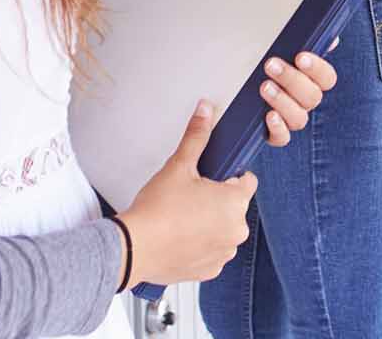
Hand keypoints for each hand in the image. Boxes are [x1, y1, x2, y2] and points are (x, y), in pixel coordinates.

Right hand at [117, 102, 256, 286]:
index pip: (247, 181)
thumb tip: (206, 110)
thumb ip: (196, 136)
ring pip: (223, 229)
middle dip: (216, 200)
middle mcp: (236, 230)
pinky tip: (180, 237)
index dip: (228, 176)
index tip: (211, 178)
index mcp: (235, 202)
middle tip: (189, 196)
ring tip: (181, 218)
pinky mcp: (210, 270)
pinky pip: (212, 251)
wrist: (134, 248)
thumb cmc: (157, 210)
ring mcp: (224, 253)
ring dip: (209, 223)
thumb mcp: (179, 166)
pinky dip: (200, 245)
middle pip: (233, 206)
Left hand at [259, 39, 339, 146]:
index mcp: (311, 80)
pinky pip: (282, 138)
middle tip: (270, 65)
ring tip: (264, 87)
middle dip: (292, 80)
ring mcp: (289, 119)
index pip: (327, 78)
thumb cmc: (257, 60)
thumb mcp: (274, 45)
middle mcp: (304, 101)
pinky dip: (278, 128)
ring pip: (299, 119)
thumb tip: (331, 39)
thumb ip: (300, 41)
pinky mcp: (273, 133)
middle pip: (312, 97)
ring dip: (283, 102)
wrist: (231, 80)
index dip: (317, 69)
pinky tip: (269, 115)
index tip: (300, 56)